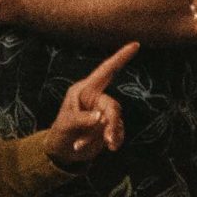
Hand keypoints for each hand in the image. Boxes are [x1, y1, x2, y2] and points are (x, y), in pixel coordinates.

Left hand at [48, 43, 137, 164]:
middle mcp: (97, 99)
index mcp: (85, 90)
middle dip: (112, 123)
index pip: (106, 71)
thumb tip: (100, 118)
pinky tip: (95, 148)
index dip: (120, 57)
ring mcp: (104, 113)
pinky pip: (117, 133)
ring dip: (107, 136)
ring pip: (116, 122)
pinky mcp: (109, 127)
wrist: (62, 152)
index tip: (136, 44)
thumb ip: (82, 119)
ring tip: (93, 146)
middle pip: (113, 106)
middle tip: (109, 140)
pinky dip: (110, 142)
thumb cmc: (60, 132)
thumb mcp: (66, 124)